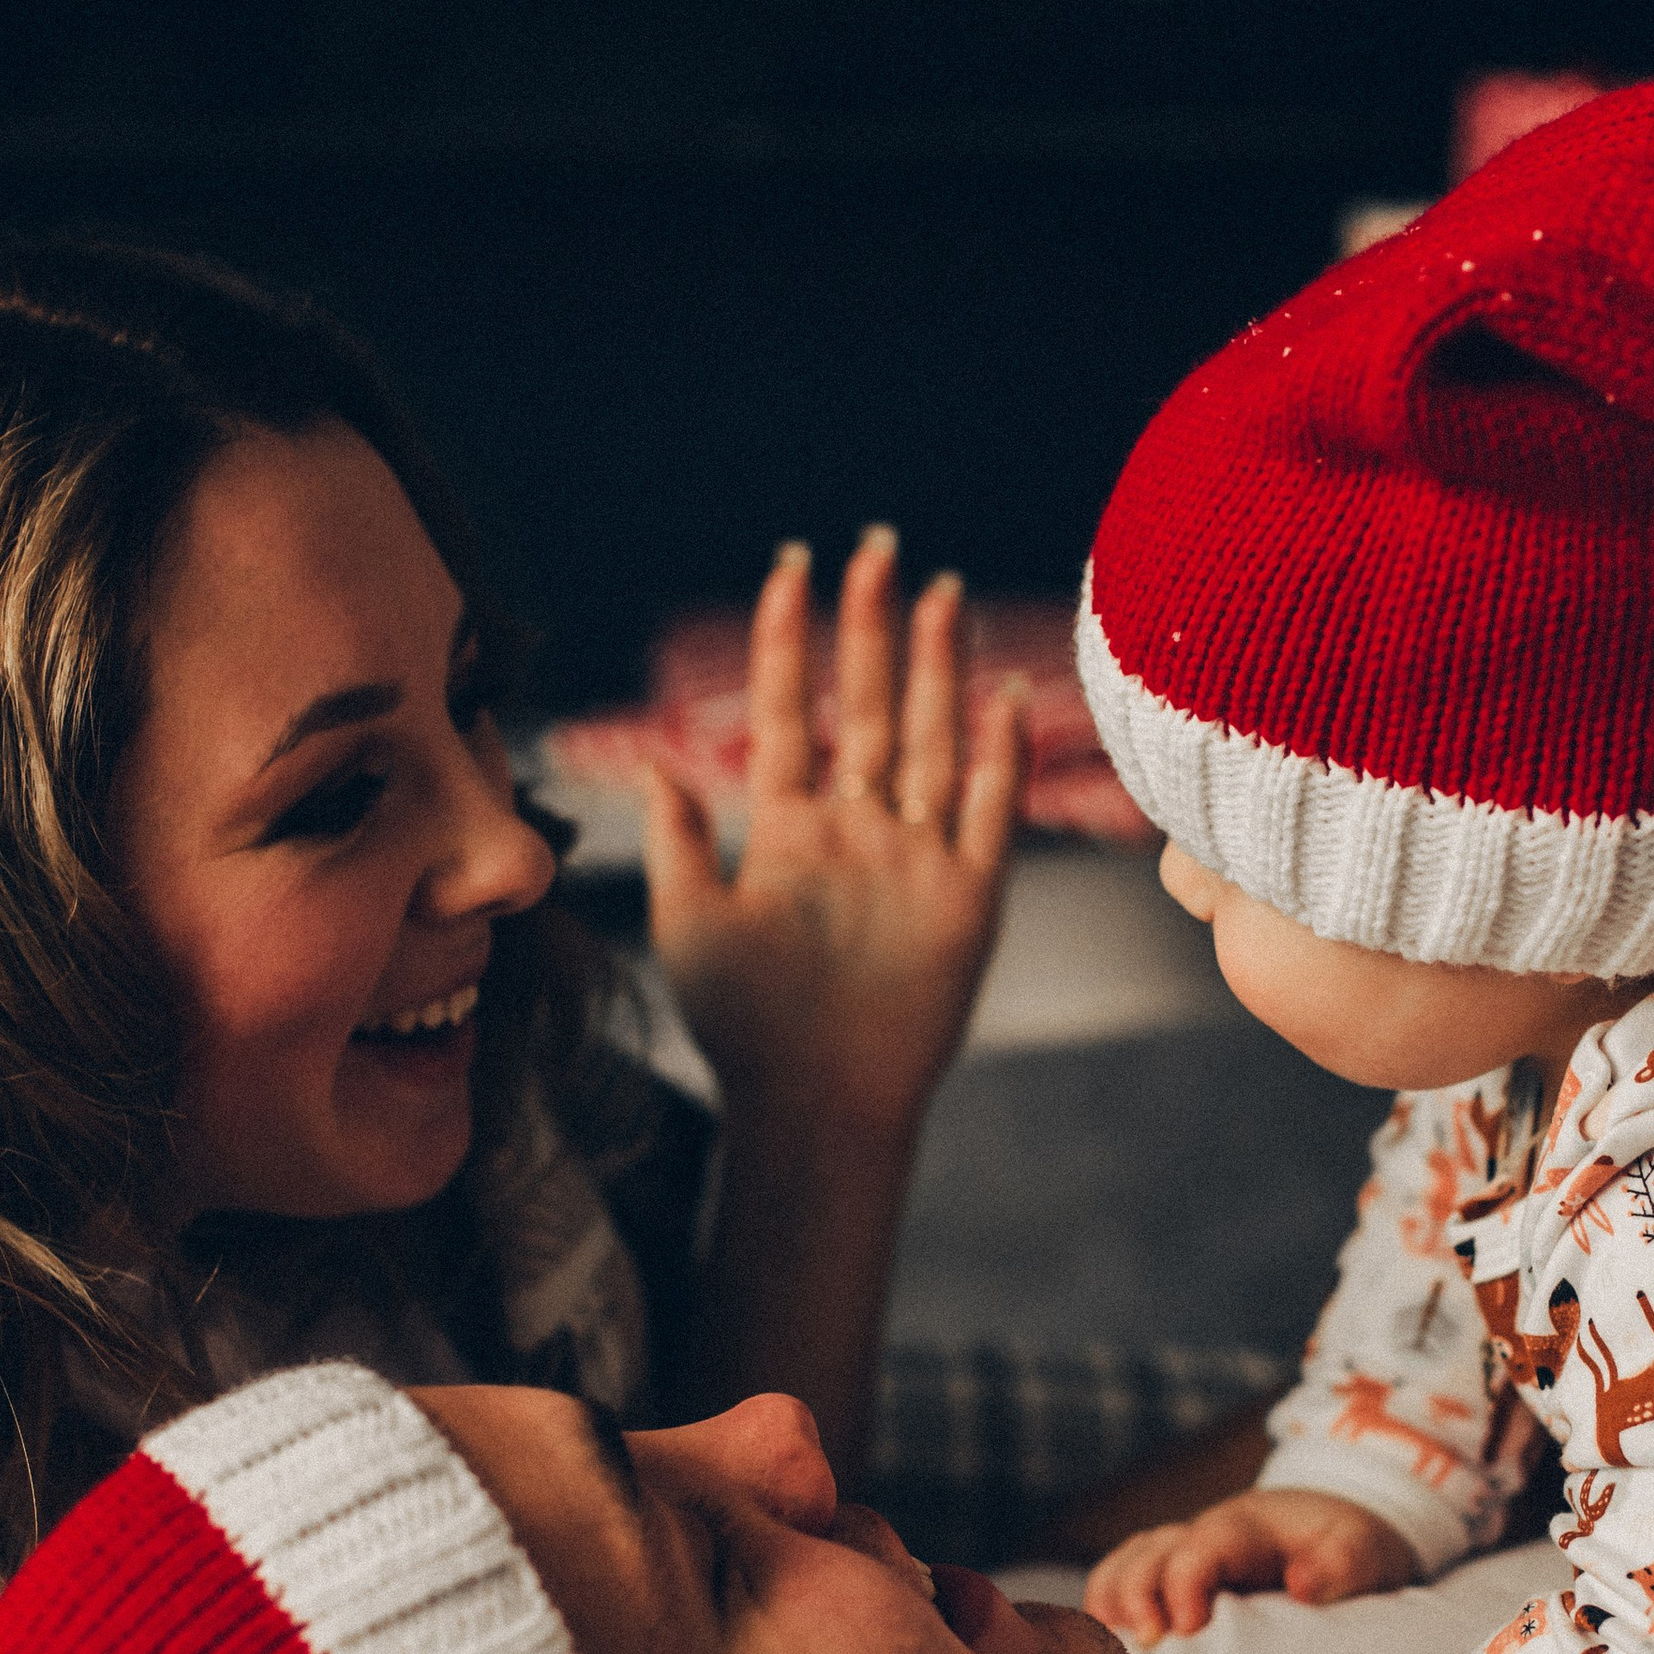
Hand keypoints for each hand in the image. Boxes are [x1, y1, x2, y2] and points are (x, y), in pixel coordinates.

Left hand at [643, 528, 1026, 1143]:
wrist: (814, 1105)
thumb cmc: (742, 1027)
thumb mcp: (689, 922)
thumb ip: (676, 837)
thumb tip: (652, 760)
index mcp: (787, 830)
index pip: (788, 711)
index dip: (786, 638)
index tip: (790, 565)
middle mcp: (855, 830)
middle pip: (864, 706)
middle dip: (870, 626)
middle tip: (878, 547)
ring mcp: (913, 857)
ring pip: (926, 738)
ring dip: (933, 667)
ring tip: (940, 592)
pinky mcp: (967, 898)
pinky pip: (987, 811)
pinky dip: (997, 755)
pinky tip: (1001, 696)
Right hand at [1086, 1491, 1415, 1644]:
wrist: (1335, 1534)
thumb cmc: (1350, 1547)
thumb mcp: (1365, 1550)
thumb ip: (1341, 1563)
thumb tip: (1302, 1585)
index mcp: (1248, 1528)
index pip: (1203, 1543)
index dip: (1186, 1579)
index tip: (1189, 1625)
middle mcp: (1202, 1535)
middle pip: (1149, 1551)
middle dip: (1137, 1594)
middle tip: (1148, 1643)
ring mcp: (1181, 1555)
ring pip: (1126, 1563)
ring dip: (1111, 1602)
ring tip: (1109, 1649)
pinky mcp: (1170, 1579)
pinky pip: (1121, 1582)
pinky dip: (1105, 1610)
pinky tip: (1103, 1649)